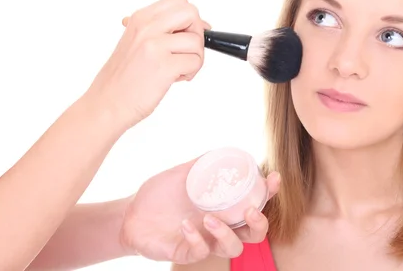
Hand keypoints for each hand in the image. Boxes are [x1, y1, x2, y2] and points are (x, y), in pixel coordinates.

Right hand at [84, 0, 209, 130]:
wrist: (106, 103)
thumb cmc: (122, 78)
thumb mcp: (136, 42)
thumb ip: (161, 30)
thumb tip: (196, 24)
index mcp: (140, 18)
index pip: (179, 1)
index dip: (190, 19)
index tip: (188, 34)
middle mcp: (146, 28)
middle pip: (191, 13)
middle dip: (197, 33)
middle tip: (186, 51)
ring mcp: (155, 46)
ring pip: (196, 41)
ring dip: (194, 58)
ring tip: (178, 70)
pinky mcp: (164, 66)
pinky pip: (195, 61)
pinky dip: (191, 72)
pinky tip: (175, 78)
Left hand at [120, 157, 280, 263]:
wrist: (130, 213)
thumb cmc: (160, 194)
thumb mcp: (182, 173)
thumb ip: (202, 163)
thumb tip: (223, 149)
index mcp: (224, 206)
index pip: (256, 202)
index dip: (269, 193)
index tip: (272, 178)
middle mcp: (220, 225)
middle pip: (255, 234)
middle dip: (259, 223)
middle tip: (249, 210)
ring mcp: (205, 241)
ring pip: (233, 248)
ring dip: (227, 234)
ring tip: (210, 218)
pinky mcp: (187, 253)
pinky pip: (201, 252)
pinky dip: (197, 239)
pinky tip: (185, 225)